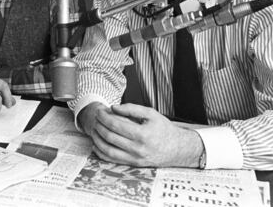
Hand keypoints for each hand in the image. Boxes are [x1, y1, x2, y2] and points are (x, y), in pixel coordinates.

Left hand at [80, 102, 202, 167]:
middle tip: (95, 118)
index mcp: (142, 134)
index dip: (104, 117)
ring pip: (108, 150)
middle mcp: (138, 148)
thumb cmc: (164, 129)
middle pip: (110, 136)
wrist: (178, 149)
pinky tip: (97, 144)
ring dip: (97, 139)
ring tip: (94, 129)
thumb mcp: (151, 114)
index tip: (99, 111)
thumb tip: (113, 108)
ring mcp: (135, 158)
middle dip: (99, 125)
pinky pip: (113, 160)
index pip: (116, 125)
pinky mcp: (133, 164)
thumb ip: (132, 109)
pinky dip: (101, 152)